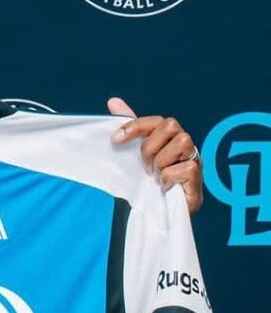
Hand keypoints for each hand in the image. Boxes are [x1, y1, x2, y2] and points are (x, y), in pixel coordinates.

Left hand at [108, 97, 202, 213]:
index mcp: (169, 137)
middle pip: (171, 125)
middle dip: (150, 145)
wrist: (158, 211)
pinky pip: (186, 167)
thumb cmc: (148, 178)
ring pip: (182, 142)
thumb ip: (128, 126)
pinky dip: (169, 178)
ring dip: (161, 162)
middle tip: (144, 165)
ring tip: (155, 176)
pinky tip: (164, 186)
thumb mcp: (134, 151)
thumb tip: (113, 101)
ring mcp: (194, 159)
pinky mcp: (198, 178)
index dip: (135, 126)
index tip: (115, 140)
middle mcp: (184, 145)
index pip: (156, 120)